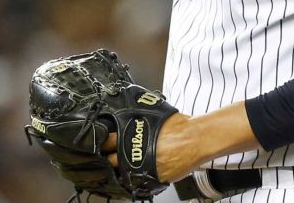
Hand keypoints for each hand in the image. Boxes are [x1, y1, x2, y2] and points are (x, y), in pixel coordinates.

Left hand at [102, 102, 259, 182]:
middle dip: (107, 159)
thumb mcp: (154, 113)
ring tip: (121, 168)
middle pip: (110, 160)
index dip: (100, 143)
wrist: (196, 139)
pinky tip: (137, 175)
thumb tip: (129, 112)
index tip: (97, 145)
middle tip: (106, 158)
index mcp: (131, 135)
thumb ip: (139, 117)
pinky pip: (139, 181)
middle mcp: (134, 152)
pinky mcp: (154, 178)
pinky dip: (137, 179)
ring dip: (121, 171)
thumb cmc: (180, 125)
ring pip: (122, 174)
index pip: (106, 141)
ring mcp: (143, 167)